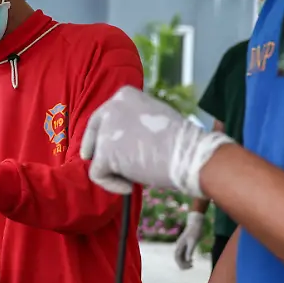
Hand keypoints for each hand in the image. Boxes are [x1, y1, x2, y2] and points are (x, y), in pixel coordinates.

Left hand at [78, 86, 234, 197]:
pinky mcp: (104, 154)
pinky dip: (112, 185)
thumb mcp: (154, 117)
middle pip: (95, 132)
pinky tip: (130, 187)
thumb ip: (135, 121)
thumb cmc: (180, 139)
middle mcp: (111, 107)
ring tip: (135, 175)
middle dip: (98, 149)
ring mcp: (106, 131)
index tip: (112, 144)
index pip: (105, 114)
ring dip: (113, 168)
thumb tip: (122, 140)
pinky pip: (97, 175)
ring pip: (97, 155)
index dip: (107, 132)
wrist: (189, 154)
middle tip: (104, 164)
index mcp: (125, 95)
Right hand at [173, 211, 204, 270]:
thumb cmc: (195, 231)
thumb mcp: (193, 241)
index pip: (177, 257)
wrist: (196, 222)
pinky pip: (184, 254)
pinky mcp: (186, 244)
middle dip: (183, 264)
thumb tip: (188, 260)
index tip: (188, 267)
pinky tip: (192, 260)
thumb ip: (190, 251)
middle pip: (178, 258)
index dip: (180, 264)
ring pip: (181, 256)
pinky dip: (187, 258)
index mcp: (180, 245)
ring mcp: (182, 245)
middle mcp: (179, 246)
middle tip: (191, 267)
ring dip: (185, 262)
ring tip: (192, 265)